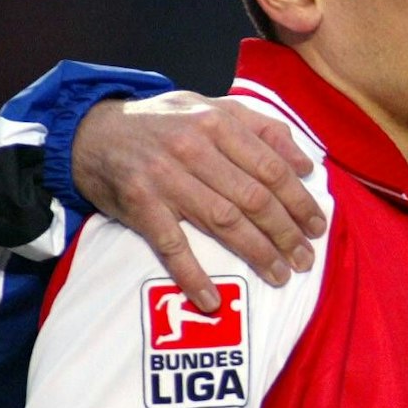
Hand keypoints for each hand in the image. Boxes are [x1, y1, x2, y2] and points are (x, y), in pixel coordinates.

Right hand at [75, 93, 325, 310]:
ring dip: (257, 254)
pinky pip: (172, 247)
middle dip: (287, 234)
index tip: (317, 228)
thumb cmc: (162, 123)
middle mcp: (194, 148)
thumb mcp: (211, 107)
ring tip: (280, 276)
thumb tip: (306, 164)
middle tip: (305, 260)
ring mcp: (165, 177)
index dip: (300, 202)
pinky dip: (193, 276)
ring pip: (224, 222)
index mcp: (218, 123)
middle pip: (254, 199)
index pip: (272, 169)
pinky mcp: (139, 204)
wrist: (89, 131)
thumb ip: (262, 128)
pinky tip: (211, 300)